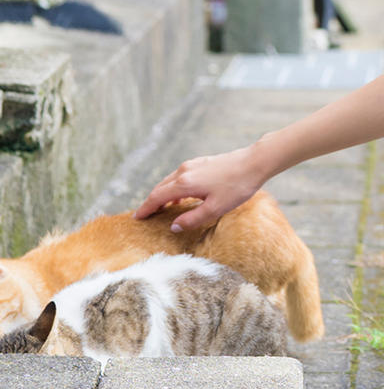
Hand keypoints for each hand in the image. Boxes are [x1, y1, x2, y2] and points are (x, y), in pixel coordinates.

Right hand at [134, 144, 266, 230]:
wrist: (252, 163)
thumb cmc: (236, 188)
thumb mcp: (215, 209)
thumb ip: (192, 218)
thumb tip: (174, 226)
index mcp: (184, 183)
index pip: (157, 197)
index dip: (146, 208)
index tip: (137, 217)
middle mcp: (183, 171)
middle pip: (160, 188)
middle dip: (151, 202)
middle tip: (145, 215)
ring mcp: (191, 165)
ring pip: (169, 181)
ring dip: (162, 194)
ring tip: (160, 208)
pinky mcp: (199, 162)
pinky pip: (178, 176)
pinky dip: (173, 187)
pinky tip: (180, 196)